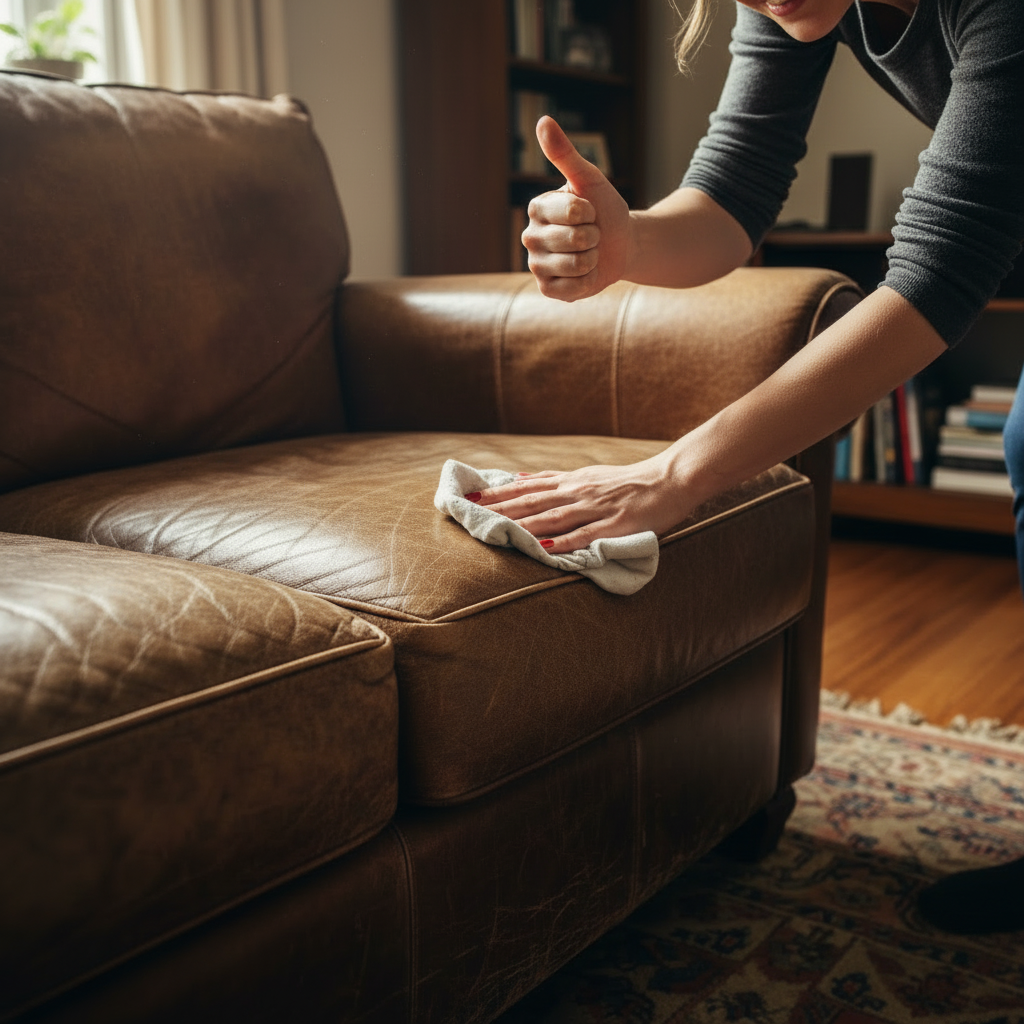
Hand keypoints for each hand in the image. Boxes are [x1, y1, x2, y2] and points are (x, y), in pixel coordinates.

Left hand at [469, 459, 691, 554]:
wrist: (670, 479)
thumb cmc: (629, 481)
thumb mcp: (587, 473)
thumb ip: (554, 479)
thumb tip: (520, 477)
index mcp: (571, 481)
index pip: (527, 487)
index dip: (498, 492)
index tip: (471, 496)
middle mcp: (578, 492)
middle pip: (533, 501)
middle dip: (501, 508)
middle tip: (472, 513)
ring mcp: (596, 508)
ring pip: (553, 517)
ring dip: (524, 524)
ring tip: (499, 531)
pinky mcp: (615, 525)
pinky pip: (585, 535)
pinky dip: (563, 542)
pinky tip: (545, 549)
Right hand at [522, 116, 632, 301]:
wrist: (621, 244)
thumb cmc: (604, 209)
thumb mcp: (589, 179)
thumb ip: (565, 154)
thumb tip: (542, 120)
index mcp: (537, 209)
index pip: (573, 212)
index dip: (591, 213)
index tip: (590, 211)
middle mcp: (530, 237)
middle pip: (575, 240)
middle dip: (595, 237)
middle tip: (592, 235)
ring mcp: (536, 266)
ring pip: (575, 265)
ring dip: (593, 259)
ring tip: (590, 252)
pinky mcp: (547, 289)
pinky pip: (571, 288)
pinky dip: (588, 281)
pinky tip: (585, 273)